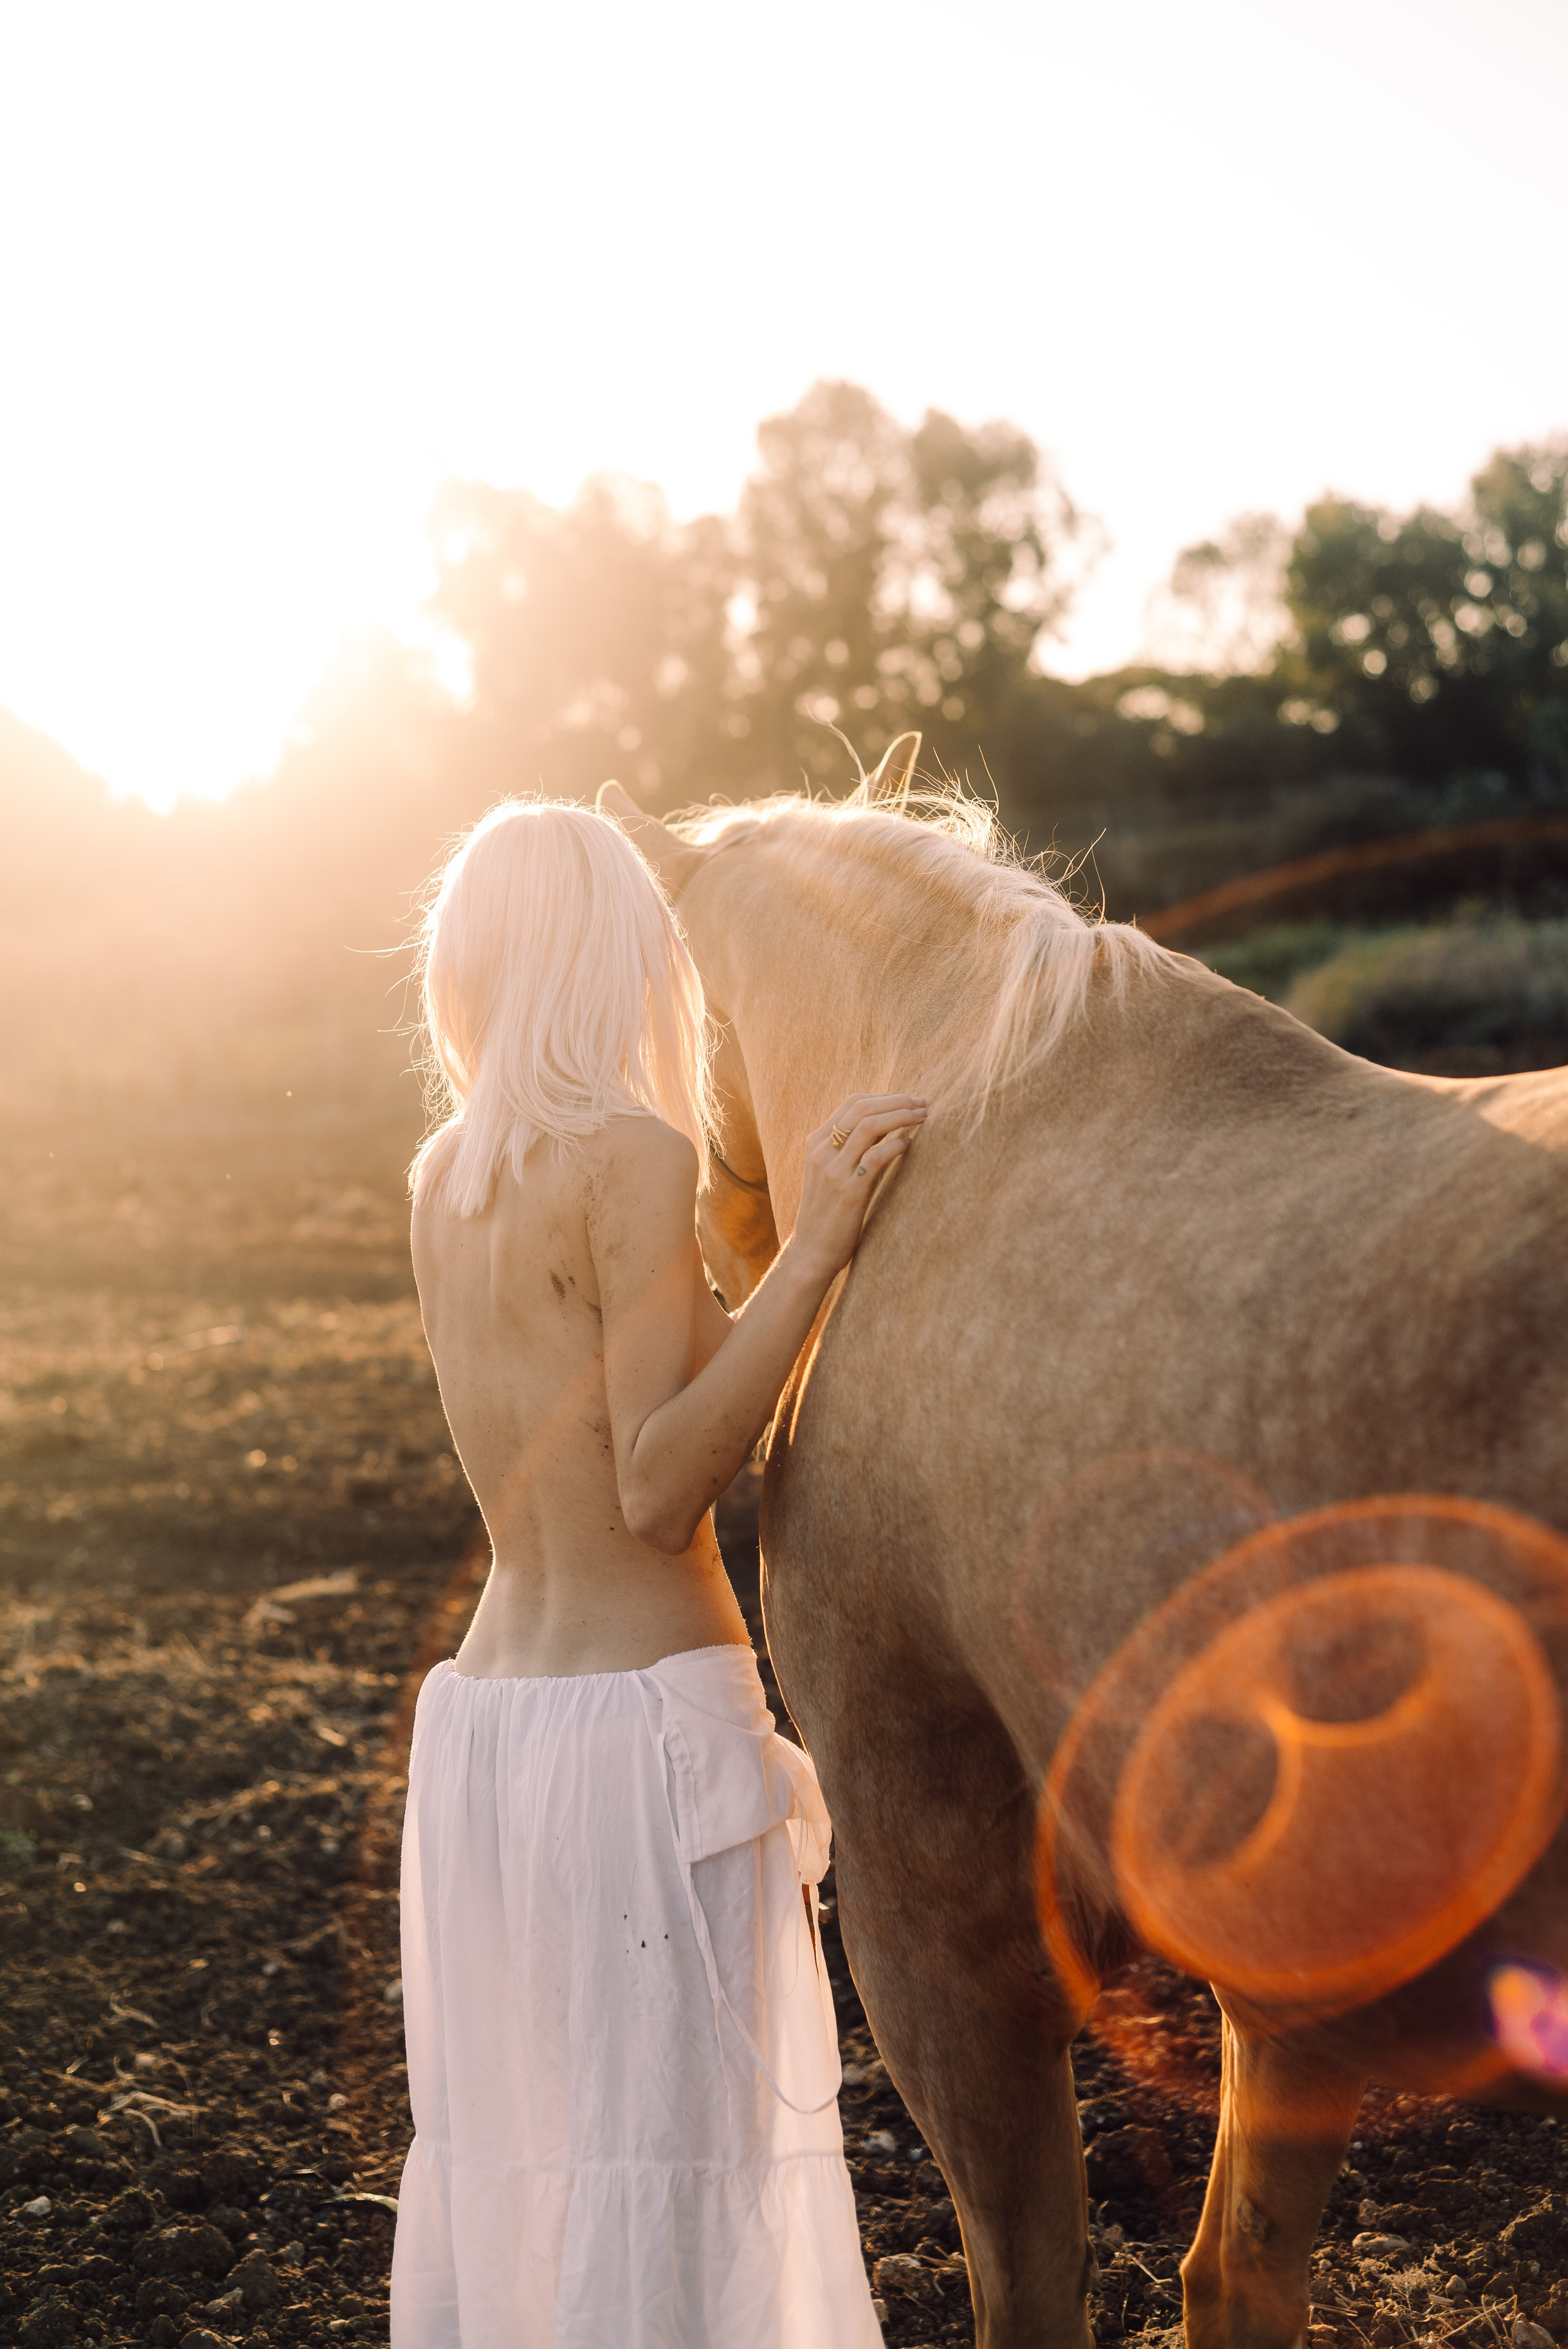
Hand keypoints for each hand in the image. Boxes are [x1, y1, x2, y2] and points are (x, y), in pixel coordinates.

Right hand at [791, 1094, 926, 1279]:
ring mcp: (833, 1170)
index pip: (853, 1103)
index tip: (909, 1100)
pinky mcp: (848, 1192)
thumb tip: (886, 1125)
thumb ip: (850, 1148)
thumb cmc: (828, 1212)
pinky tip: (909, 1145)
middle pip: (862, 1108)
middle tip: (923, 1104)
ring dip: (902, 1117)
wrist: (811, 1251)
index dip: (885, 1096)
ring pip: (870, 1125)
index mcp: (816, 1142)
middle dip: (898, 1101)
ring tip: (922, 1118)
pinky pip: (875, 1156)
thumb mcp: (831, 1172)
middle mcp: (822, 1151)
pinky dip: (896, 1145)